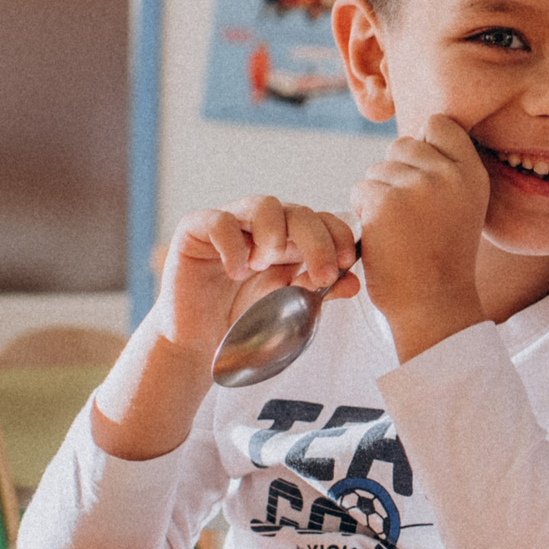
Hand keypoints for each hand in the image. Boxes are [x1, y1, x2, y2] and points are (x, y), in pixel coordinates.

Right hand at [155, 195, 359, 356]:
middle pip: (298, 211)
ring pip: (263, 204)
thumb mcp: (286, 308)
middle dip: (317, 241)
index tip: (346, 263)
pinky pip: (219, 221)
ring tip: (265, 266)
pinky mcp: (195, 230)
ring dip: (274, 234)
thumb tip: (354, 283)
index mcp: (288, 240)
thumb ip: (318, 292)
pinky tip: (237, 272)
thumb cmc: (241, 321)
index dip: (338, 234)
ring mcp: (229, 224)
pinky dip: (234, 246)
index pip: (321, 221)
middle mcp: (261, 226)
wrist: (198, 343)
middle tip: (322, 274)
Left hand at [351, 113, 490, 361]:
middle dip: (397, 174)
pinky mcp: (384, 203)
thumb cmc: (443, 259)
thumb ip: (448, 171)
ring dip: (378, 196)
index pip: (439, 124)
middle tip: (410, 216)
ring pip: (377, 169)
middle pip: (402, 145)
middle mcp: (448, 174)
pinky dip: (363, 213)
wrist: (434, 305)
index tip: (425, 180)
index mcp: (472, 173)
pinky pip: (360, 190)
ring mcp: (416, 186)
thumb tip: (418, 136)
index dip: (424, 146)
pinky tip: (382, 237)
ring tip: (399, 231)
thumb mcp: (464, 206)